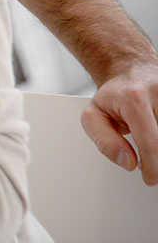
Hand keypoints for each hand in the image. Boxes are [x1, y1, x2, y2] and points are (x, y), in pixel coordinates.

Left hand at [80, 58, 157, 184]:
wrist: (132, 68)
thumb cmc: (115, 94)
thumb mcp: (94, 115)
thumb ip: (105, 141)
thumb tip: (128, 162)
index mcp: (134, 99)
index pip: (151, 143)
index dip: (153, 167)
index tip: (150, 178)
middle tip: (150, 162)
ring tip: (151, 143)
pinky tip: (157, 135)